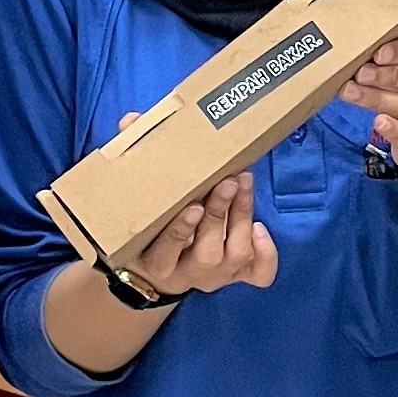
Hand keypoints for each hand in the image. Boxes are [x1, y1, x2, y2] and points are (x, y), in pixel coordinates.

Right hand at [123, 164, 279, 299]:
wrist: (159, 271)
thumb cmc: (148, 227)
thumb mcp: (134, 202)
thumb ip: (131, 159)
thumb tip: (132, 120)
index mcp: (155, 260)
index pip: (166, 252)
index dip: (181, 232)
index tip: (193, 206)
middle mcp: (187, 274)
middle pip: (207, 254)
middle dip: (219, 215)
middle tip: (229, 180)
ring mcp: (215, 277)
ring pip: (235, 256)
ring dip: (242, 216)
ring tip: (244, 181)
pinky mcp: (236, 276)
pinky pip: (259, 275)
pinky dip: (266, 254)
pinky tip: (260, 227)